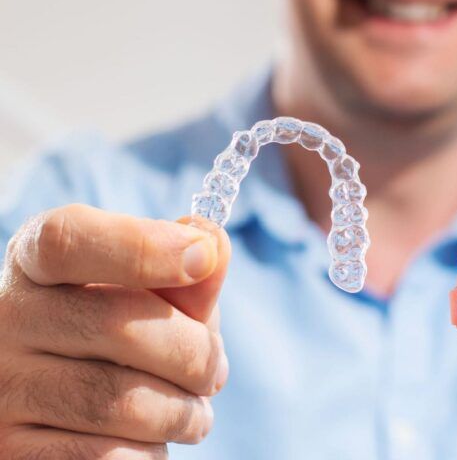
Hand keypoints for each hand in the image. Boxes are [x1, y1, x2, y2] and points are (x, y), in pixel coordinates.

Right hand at [0, 204, 230, 458]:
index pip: (66, 240)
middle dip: (194, 354)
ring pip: (120, 402)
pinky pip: (108, 457)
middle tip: (214, 373)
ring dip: (183, 413)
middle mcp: (5, 318)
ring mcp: (1, 388)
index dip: (139, 245)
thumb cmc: (127, 339)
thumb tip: (212, 247)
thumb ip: (186, 275)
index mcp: (35, 263)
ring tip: (190, 412)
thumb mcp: (156, 297)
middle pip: (117, 325)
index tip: (201, 258)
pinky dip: (150, 452)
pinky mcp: (10, 453)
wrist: (74, 413)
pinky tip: (148, 440)